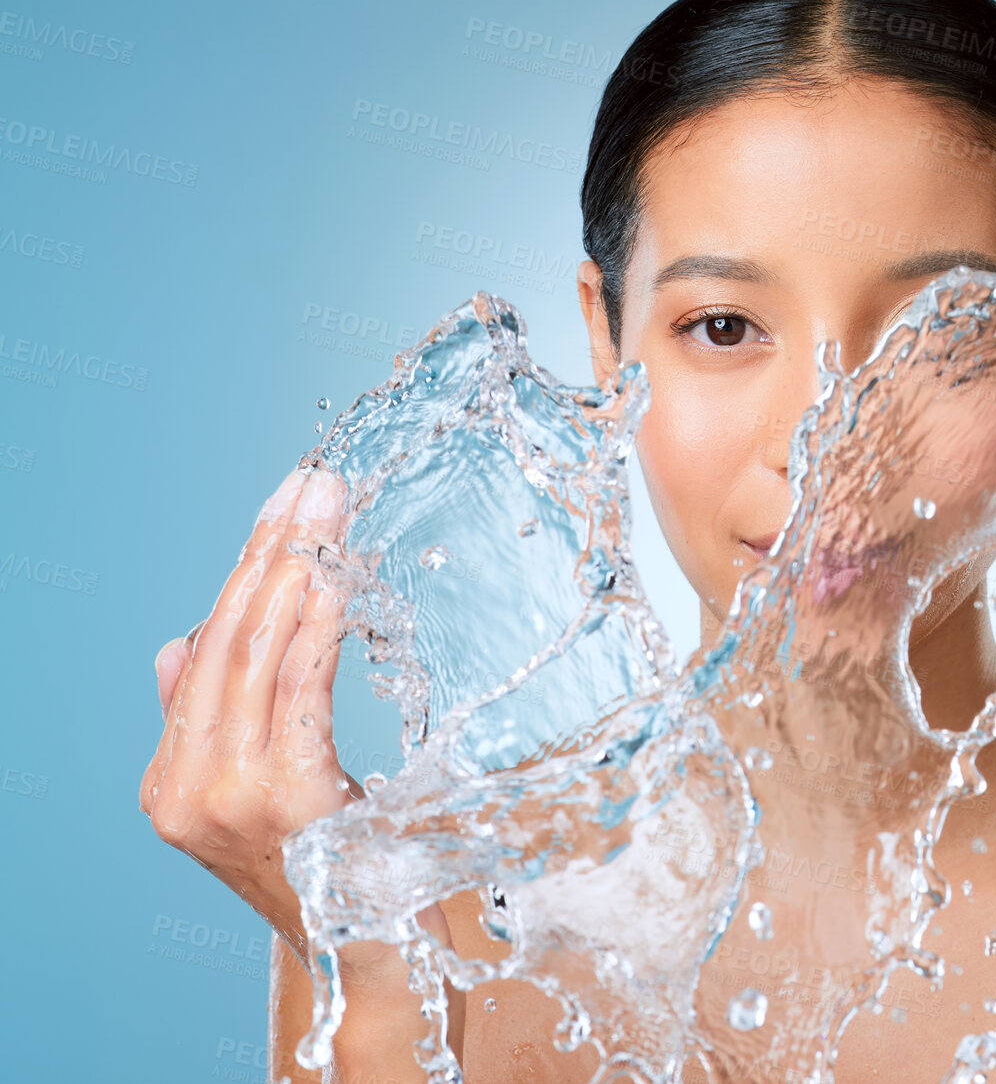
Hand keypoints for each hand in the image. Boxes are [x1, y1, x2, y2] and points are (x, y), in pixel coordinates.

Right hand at [140, 465, 356, 959]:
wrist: (375, 962)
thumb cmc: (338, 873)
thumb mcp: (268, 796)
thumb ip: (220, 725)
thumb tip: (185, 642)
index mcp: (173, 783)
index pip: (207, 652)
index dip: (246, 570)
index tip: (284, 504)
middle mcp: (184, 788)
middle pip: (227, 640)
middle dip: (270, 551)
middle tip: (310, 481)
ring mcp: (225, 796)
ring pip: (257, 653)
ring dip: (296, 568)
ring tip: (323, 505)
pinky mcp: (280, 796)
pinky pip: (300, 685)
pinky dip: (318, 621)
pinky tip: (337, 573)